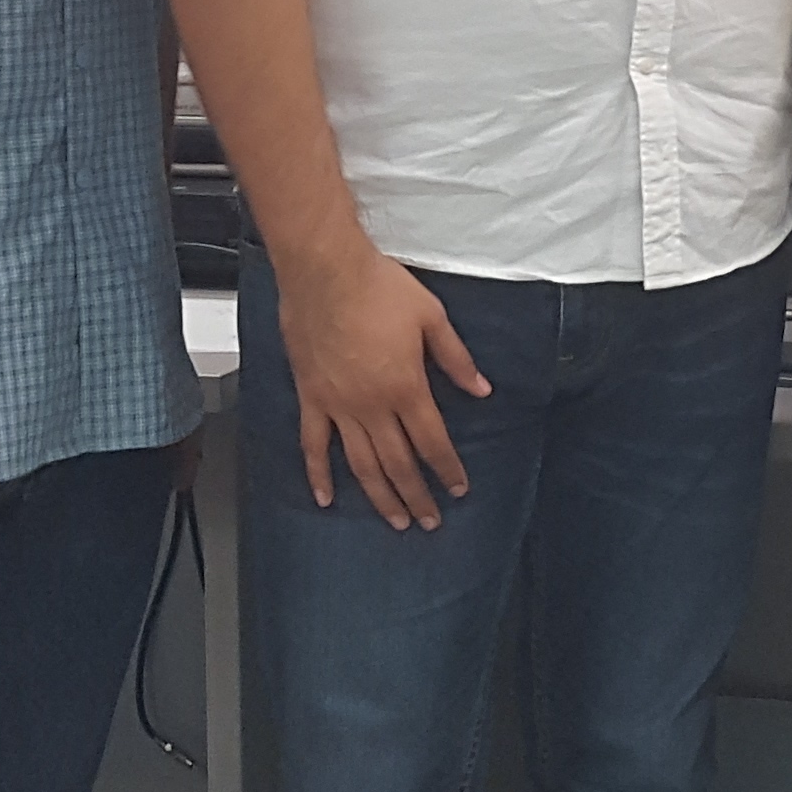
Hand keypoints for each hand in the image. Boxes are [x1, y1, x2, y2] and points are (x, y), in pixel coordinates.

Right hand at [283, 248, 489, 529]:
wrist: (326, 270)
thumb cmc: (379, 287)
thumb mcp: (432, 317)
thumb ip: (456, 359)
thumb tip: (481, 389)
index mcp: (406, 387)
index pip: (432, 442)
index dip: (447, 469)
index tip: (457, 490)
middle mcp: (372, 405)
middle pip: (399, 463)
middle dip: (418, 496)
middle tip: (430, 521)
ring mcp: (338, 405)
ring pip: (361, 464)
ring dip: (380, 496)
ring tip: (395, 521)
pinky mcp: (311, 397)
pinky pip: (313, 444)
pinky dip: (318, 474)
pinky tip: (326, 498)